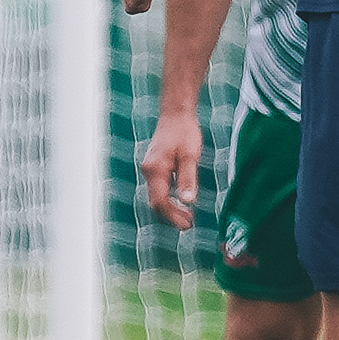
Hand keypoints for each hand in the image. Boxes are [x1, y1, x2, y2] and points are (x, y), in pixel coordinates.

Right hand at [138, 109, 204, 229]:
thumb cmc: (184, 132)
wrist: (175, 114)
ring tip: (187, 218)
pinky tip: (181, 202)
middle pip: (155, 203)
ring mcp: (150, 169)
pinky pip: (158, 189)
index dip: (172, 216)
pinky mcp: (154, 167)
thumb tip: (188, 202)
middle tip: (189, 225)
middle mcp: (148, 171)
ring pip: (156, 197)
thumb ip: (187, 178)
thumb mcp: (190, 155)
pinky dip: (168, 200)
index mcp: (155, 170)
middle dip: (171, 216)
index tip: (188, 224)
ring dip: (170, 210)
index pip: (160, 202)